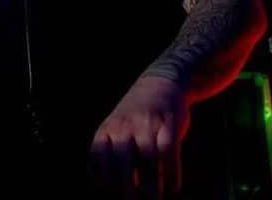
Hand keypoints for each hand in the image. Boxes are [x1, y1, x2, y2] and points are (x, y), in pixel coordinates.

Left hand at [90, 76, 190, 198]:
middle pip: (123, 165)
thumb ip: (109, 155)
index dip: (105, 182)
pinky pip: (170, 155)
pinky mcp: (169, 125)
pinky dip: (172, 176)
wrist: (161, 83)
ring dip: (153, 188)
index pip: (98, 160)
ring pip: (149, 163)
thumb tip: (109, 190)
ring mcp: (147, 125)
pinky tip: (173, 187)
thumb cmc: (134, 118)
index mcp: (107, 130)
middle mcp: (124, 127)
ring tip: (155, 198)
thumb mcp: (114, 129)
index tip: (113, 193)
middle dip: (129, 190)